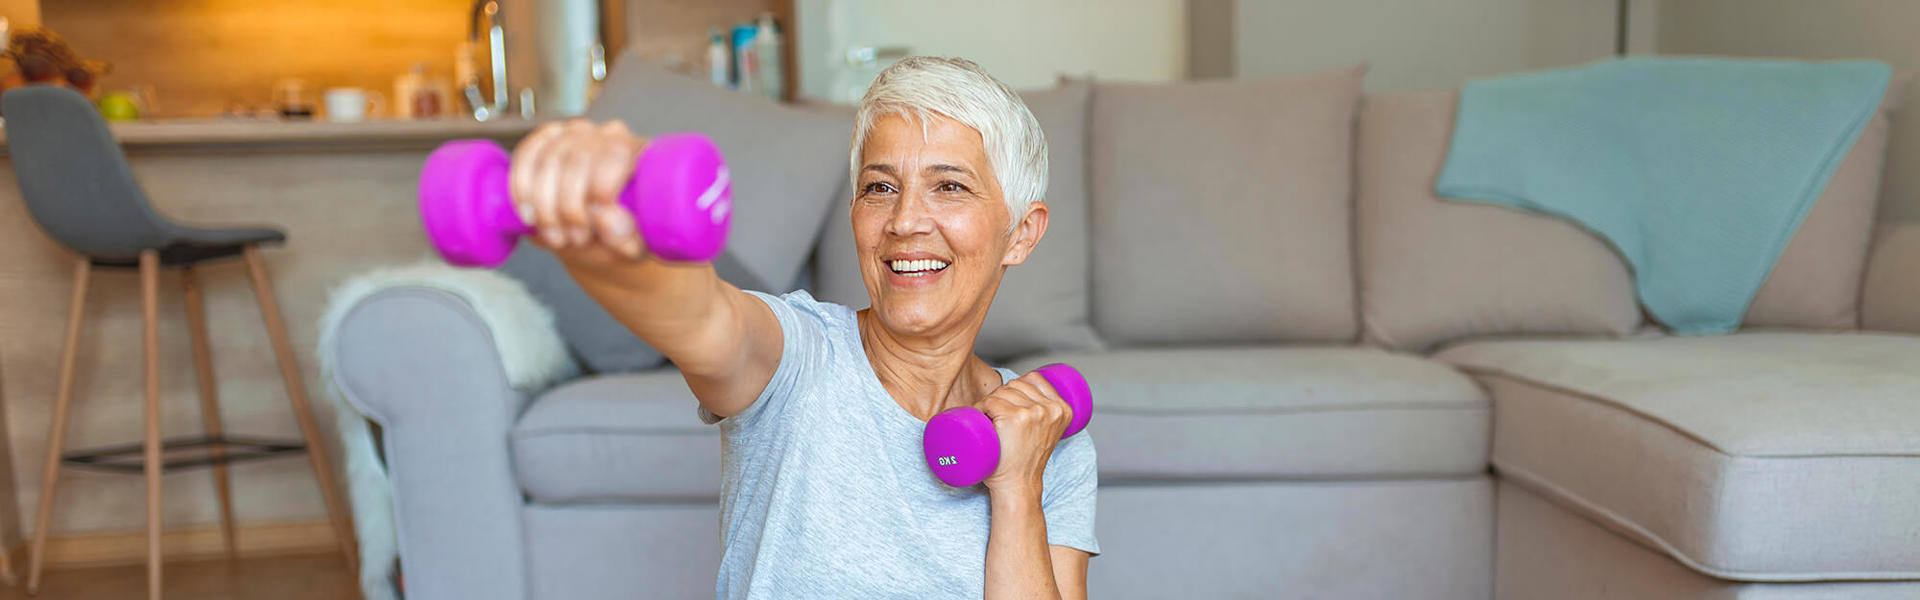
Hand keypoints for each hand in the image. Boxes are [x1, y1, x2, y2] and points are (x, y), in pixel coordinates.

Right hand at [509, 118, 649, 265]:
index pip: (615, 154)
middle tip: (572, 240)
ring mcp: (577, 134)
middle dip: (567, 207)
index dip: (598, 188)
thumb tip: (605, 219)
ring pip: (547, 158)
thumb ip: (625, 237)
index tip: (589, 229)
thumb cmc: (621, 237)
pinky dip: (521, 186)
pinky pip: (526, 154)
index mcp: (640, 153)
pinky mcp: (548, 140)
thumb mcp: (631, 245)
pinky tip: (527, 213)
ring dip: (543, 204)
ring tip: (554, 237)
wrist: (599, 236)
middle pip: (577, 158)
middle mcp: (608, 135)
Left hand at [977, 372, 1072, 495]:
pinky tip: (981, 420)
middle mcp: (1051, 409)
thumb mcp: (1047, 433)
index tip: (1009, 405)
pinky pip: (991, 401)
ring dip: (988, 403)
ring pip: (1001, 392)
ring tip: (988, 421)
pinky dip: (980, 408)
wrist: (1018, 485)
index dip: (1016, 388)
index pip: (1035, 379)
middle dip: (1000, 397)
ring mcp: (1034, 413)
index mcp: (1063, 410)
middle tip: (994, 419)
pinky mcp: (1016, 418)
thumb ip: (1046, 414)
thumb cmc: (1025, 461)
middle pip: (1015, 385)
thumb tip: (1027, 391)